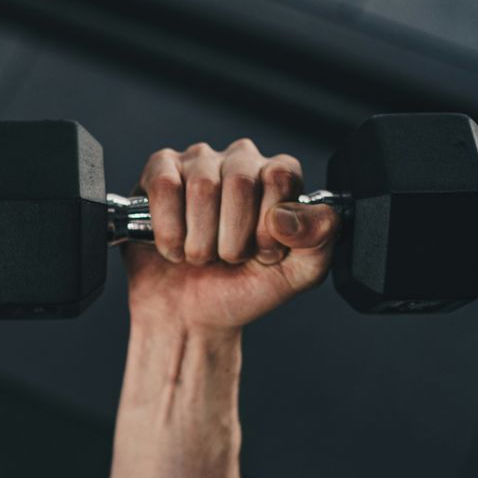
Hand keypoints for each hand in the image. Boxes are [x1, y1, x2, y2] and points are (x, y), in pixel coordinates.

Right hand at [124, 139, 339, 332]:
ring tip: (201, 255)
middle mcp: (239, 162)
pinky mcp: (158, 172)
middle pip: (240, 180)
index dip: (268, 224)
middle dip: (232, 237)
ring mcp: (197, 163)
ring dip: (200, 241)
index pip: (280, 175)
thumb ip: (318, 239)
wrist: (189, 315)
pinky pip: (164, 186)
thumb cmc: (240, 289)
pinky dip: (169, 230)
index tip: (261, 252)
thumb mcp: (297, 274)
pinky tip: (173, 246)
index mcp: (277, 177)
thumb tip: (287, 215)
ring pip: (201, 187)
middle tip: (228, 258)